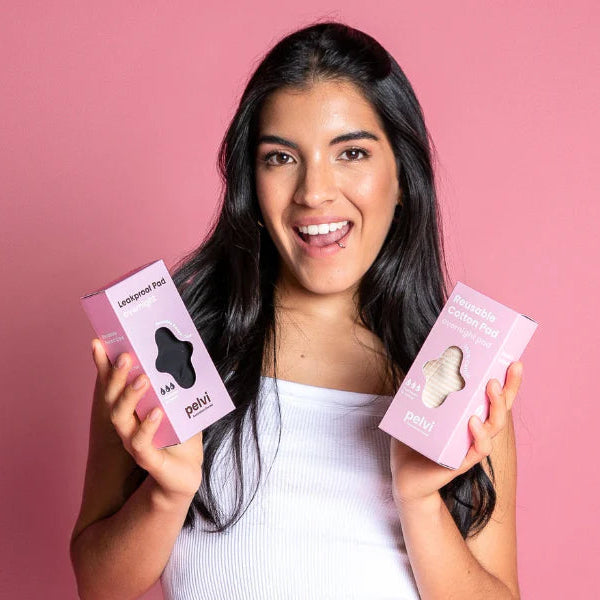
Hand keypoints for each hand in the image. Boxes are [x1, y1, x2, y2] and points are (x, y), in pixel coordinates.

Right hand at [91, 338, 204, 504]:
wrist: (186, 474)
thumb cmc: (180, 436)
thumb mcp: (179, 405)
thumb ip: (177, 384)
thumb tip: (182, 351)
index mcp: (132, 409)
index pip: (113, 384)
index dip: (103, 364)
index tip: (99, 342)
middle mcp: (127, 424)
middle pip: (112, 397)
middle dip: (117, 375)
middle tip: (126, 355)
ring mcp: (133, 442)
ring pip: (120, 418)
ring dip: (130, 396)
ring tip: (143, 378)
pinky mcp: (148, 459)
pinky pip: (141, 442)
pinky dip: (147, 426)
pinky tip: (157, 412)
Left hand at [390, 361, 522, 506]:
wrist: (405, 477)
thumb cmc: (413, 442)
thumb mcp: (417, 410)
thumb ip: (421, 389)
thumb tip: (421, 360)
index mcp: (468, 416)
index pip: (492, 398)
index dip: (507, 382)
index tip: (514, 361)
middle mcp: (474, 431)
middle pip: (501, 408)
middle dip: (510, 387)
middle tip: (513, 366)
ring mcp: (470, 446)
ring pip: (494, 426)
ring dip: (496, 405)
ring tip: (492, 386)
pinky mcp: (461, 461)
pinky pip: (478, 449)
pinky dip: (479, 435)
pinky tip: (473, 421)